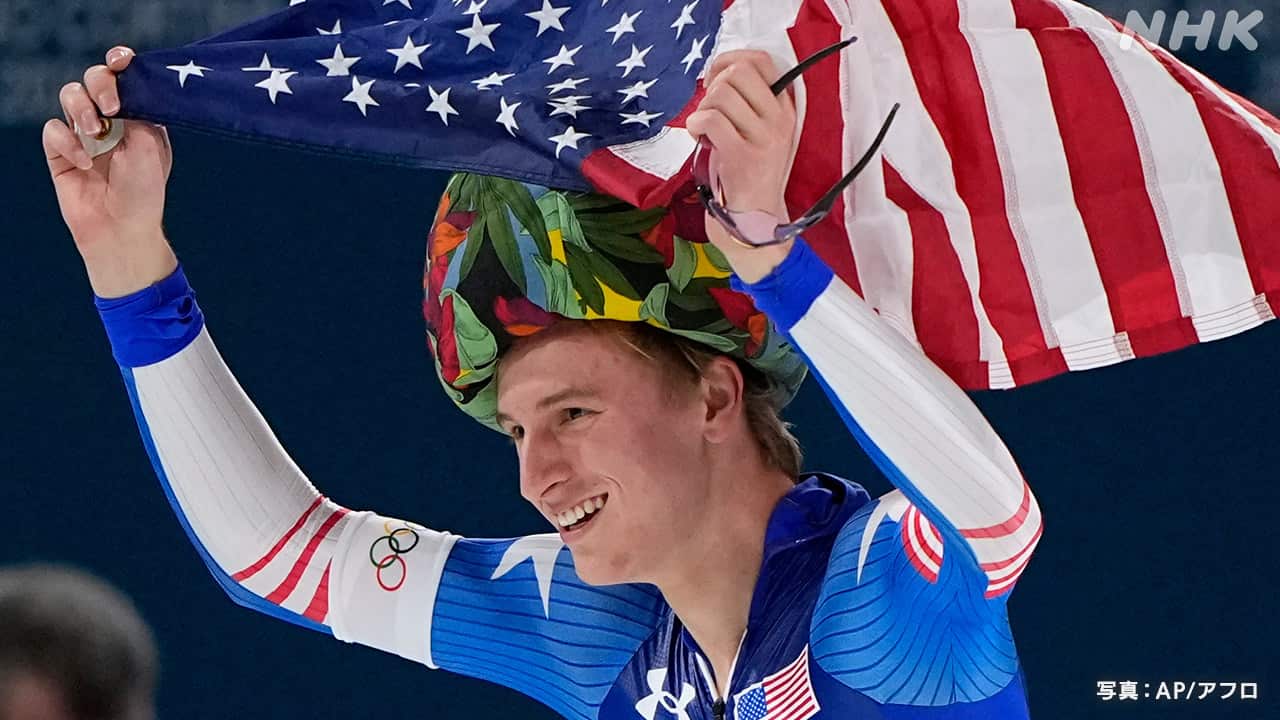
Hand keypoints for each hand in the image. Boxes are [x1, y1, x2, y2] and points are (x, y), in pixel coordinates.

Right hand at [43, 46, 177, 297]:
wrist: (121, 229)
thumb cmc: (144, 191)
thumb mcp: (152, 145)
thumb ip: (139, 109)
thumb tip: (124, 82)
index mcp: (139, 115)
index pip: (126, 77)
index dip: (120, 62)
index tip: (122, 60)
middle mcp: (112, 120)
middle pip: (95, 79)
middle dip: (101, 83)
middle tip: (111, 106)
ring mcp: (84, 134)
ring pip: (70, 96)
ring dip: (81, 108)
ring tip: (96, 133)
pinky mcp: (60, 151)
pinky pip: (53, 129)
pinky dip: (66, 142)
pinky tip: (84, 163)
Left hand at [685, 50, 797, 282]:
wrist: (755, 220)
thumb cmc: (748, 172)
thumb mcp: (758, 132)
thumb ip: (745, 102)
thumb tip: (716, 74)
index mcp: (785, 108)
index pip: (762, 60)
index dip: (730, 61)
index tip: (715, 81)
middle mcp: (780, 120)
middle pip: (738, 73)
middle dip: (713, 87)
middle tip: (708, 110)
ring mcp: (764, 138)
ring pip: (721, 95)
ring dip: (702, 109)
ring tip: (704, 130)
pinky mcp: (743, 156)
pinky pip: (711, 120)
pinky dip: (695, 125)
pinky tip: (698, 138)